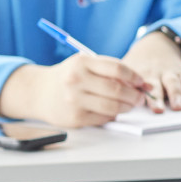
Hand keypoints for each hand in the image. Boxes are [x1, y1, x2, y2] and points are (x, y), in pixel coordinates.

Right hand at [0, 53, 150, 127]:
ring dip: (127, 107)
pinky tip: (113, 111)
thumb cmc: (68, 77)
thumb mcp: (84, 65)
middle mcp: (76, 80)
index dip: (134, 76)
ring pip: (112, 106)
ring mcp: (74, 100)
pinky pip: (103, 117)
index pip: (117, 69)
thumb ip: (110, 70)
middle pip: (116, 89)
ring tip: (130, 105)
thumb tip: (141, 83)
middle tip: (140, 97)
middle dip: (134, 95)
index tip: (141, 82)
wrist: (38, 93)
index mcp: (81, 63)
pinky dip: (113, 115)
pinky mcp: (75, 118)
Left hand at [121, 30, 180, 113]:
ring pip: (173, 82)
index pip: (132, 84)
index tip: (134, 105)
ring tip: (178, 107)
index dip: (133, 94)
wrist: (156, 46)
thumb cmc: (137, 66)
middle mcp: (153, 72)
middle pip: (154, 85)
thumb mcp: (124, 70)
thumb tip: (106, 106)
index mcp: (135, 73)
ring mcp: (168, 72)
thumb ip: (117, 84)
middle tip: (158, 110)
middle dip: (156, 98)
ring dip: (176, 95)